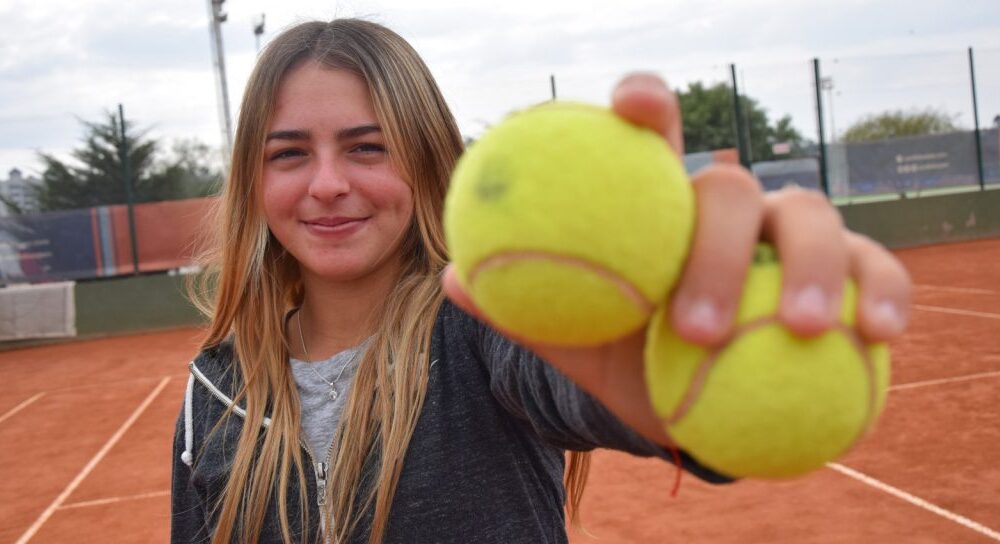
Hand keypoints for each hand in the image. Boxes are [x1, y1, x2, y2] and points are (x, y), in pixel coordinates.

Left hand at [442, 73, 911, 445]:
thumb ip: (526, 306)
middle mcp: (730, 206)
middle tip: (691, 321)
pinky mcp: (849, 272)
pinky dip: (880, 294)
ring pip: (811, 216)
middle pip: (730, 186)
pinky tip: (876, 334)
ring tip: (795, 329)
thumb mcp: (576, 338)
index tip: (634, 105)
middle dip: (716, 243)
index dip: (648, 105)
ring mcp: (792, 234)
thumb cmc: (629, 354)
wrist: (690, 403)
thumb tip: (456, 278)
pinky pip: (875, 269)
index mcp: (660, 204)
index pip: (655, 137)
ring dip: (807, 267)